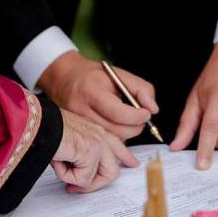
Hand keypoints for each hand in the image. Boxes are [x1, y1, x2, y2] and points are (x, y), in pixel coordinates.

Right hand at [38, 52, 157, 141]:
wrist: (64, 79)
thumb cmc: (93, 75)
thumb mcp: (119, 74)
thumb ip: (140, 89)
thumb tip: (152, 109)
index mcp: (91, 91)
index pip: (118, 113)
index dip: (137, 116)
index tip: (146, 113)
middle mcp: (81, 109)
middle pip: (115, 130)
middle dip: (135, 127)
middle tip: (141, 118)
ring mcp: (78, 123)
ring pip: (110, 139)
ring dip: (126, 133)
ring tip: (129, 120)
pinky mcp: (78, 132)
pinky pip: (102, 141)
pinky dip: (115, 136)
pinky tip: (117, 126)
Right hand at [52, 109, 135, 192]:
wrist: (36, 124)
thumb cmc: (46, 130)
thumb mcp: (68, 143)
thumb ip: (81, 156)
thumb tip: (80, 178)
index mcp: (96, 130)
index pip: (119, 145)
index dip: (126, 158)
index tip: (133, 164)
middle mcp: (101, 135)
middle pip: (113, 171)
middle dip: (94, 185)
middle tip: (73, 188)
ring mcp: (98, 143)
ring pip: (103, 177)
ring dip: (79, 181)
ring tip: (63, 171)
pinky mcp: (91, 152)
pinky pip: (82, 179)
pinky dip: (66, 175)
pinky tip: (58, 161)